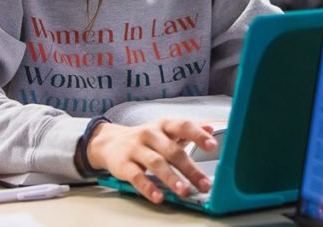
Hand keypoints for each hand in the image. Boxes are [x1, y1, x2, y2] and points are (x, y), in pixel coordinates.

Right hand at [85, 119, 217, 203]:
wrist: (110, 142)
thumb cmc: (146, 138)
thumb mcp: (167, 131)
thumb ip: (189, 131)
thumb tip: (211, 127)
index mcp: (164, 125)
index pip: (184, 126)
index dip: (198, 135)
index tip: (212, 145)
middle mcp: (151, 134)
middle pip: (173, 151)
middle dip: (190, 168)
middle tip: (204, 183)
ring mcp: (136, 149)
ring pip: (156, 163)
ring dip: (171, 178)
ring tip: (184, 191)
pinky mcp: (123, 165)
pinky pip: (137, 176)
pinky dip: (148, 188)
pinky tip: (158, 197)